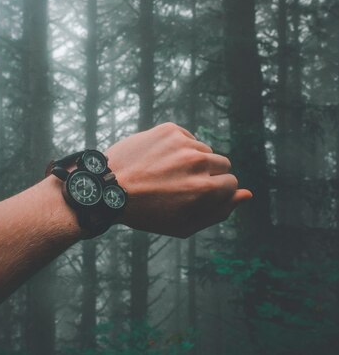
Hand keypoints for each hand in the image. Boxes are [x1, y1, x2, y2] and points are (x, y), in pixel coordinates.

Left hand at [106, 122, 251, 237]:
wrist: (107, 187)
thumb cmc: (148, 212)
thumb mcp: (185, 224)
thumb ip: (220, 211)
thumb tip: (247, 194)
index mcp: (205, 189)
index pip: (232, 182)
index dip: (215, 192)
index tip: (195, 196)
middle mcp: (197, 162)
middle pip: (223, 163)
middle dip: (208, 174)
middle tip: (181, 185)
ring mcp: (182, 143)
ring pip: (204, 149)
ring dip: (192, 160)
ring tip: (166, 173)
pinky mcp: (169, 129)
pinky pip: (187, 137)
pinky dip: (178, 147)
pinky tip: (159, 160)